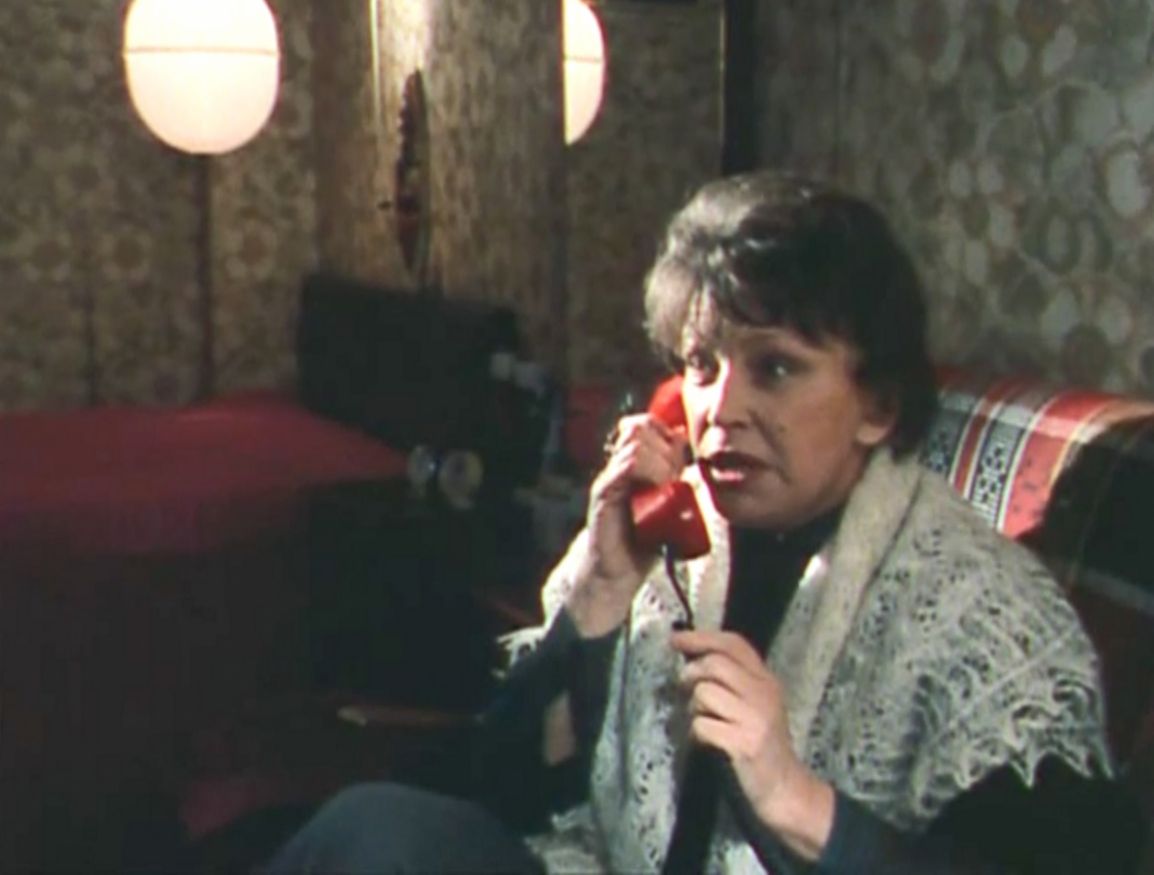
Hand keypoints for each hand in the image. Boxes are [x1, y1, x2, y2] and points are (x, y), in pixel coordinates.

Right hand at [567, 413, 687, 635]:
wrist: (618, 571)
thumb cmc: (643, 539)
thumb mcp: (668, 499)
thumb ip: (674, 470)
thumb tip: (684, 436)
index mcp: (633, 464)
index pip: (645, 424)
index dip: (665, 431)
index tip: (680, 454)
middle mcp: (618, 466)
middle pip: (640, 427)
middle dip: (665, 447)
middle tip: (674, 475)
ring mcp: (610, 477)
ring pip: (636, 444)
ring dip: (659, 461)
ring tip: (666, 484)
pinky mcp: (604, 493)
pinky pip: (625, 466)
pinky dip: (647, 471)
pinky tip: (657, 489)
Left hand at [672, 629, 833, 859]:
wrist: (784, 787)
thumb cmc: (761, 742)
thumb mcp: (755, 703)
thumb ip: (733, 679)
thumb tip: (691, 657)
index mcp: (767, 680)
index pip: (734, 643)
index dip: (702, 637)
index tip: (676, 638)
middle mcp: (765, 693)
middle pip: (715, 663)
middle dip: (691, 673)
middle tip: (682, 687)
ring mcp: (756, 718)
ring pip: (705, 692)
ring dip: (692, 707)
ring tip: (700, 719)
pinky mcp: (745, 744)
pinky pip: (702, 725)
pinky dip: (695, 732)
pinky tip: (703, 740)